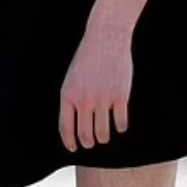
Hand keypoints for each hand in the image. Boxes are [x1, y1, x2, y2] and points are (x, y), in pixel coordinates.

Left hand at [59, 25, 131, 151]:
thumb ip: (72, 100)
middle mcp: (83, 100)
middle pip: (85, 135)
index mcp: (68, 95)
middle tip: (91, 143)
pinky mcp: (120, 97)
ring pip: (103, 133)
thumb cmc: (88, 58)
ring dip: (104, 138)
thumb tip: (74, 125)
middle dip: (88, 142)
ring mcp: (102, 99)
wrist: (106, 38)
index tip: (74, 148)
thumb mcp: (72, 78)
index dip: (69, 142)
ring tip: (104, 136)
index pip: (65, 128)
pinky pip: (120, 123)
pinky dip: (120, 127)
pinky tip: (119, 124)